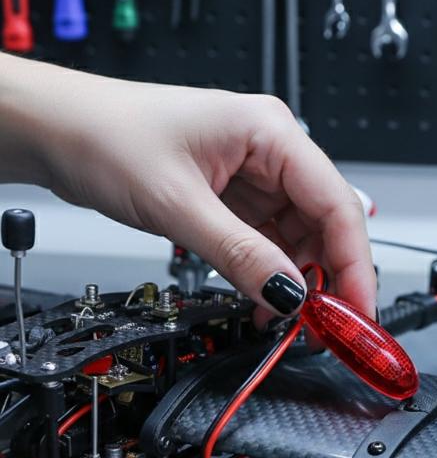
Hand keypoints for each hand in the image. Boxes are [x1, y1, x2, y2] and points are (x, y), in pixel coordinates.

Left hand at [0, 56, 376, 323]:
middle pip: (325, 225)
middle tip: (325, 327)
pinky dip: (269, 275)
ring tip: (287, 319)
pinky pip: (269, 242)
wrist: (57, 131)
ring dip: (295, 282)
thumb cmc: (105, 135)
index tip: (358, 311)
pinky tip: (265, 300)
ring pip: (299, 238)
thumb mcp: (178, 204)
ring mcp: (255, 175)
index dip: (354, 264)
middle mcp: (271, 151)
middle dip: (327, 279)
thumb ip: (240, 255)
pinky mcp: (236, 197)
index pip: (337, 205)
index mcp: (271, 132)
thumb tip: (289, 295)